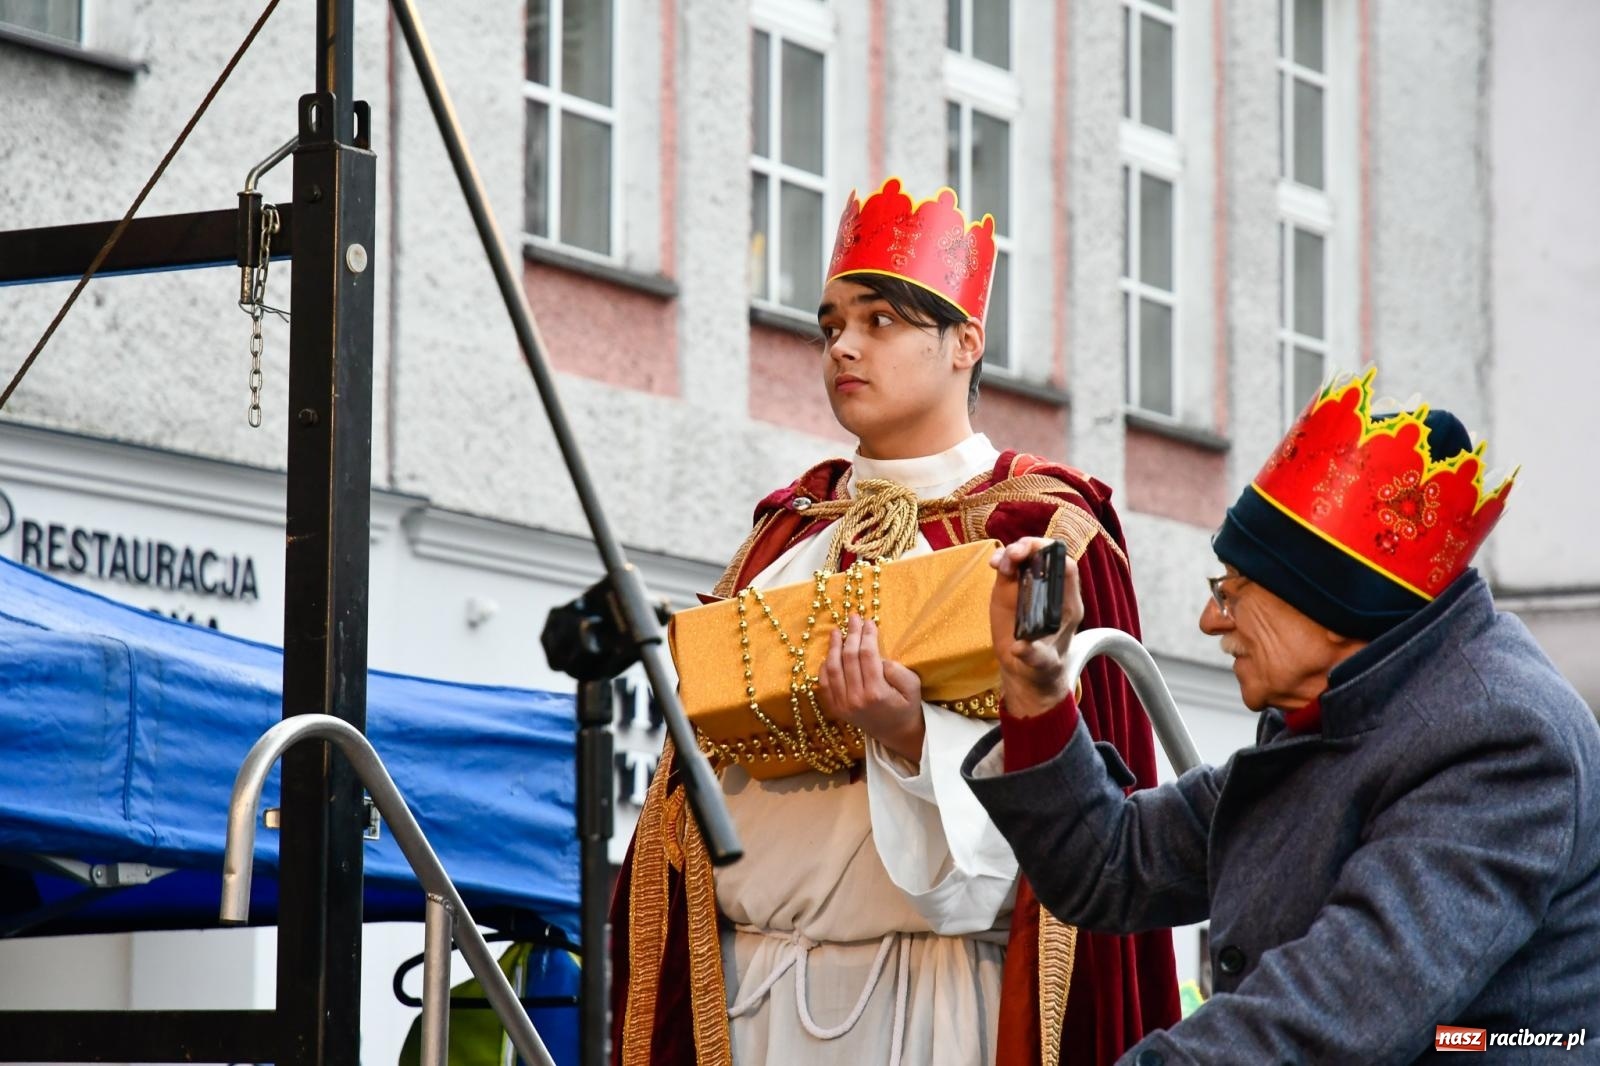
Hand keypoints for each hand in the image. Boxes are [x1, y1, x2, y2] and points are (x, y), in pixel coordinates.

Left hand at [815, 613, 925, 762]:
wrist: (896, 733)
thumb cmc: (907, 706)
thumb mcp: (913, 687)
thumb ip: (897, 671)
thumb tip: (877, 656)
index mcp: (876, 693)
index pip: (867, 655)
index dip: (867, 635)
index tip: (869, 622)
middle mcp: (856, 700)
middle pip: (849, 658)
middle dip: (851, 634)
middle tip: (853, 618)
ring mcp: (843, 705)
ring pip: (832, 669)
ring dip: (833, 647)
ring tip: (837, 631)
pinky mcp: (836, 708)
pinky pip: (824, 683)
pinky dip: (824, 666)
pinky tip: (830, 653)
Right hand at [988, 538, 1085, 717]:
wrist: (1026, 669)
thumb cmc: (1042, 666)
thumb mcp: (1041, 664)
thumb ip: (1034, 656)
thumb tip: (1019, 648)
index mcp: (1066, 603)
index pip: (1066, 569)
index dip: (1054, 557)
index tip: (1037, 555)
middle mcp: (1049, 589)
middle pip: (1045, 555)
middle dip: (1031, 548)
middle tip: (1015, 554)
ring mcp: (1029, 586)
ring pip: (1025, 556)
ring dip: (1013, 551)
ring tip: (1000, 564)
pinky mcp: (1011, 587)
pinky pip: (1008, 566)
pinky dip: (1000, 559)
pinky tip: (993, 564)